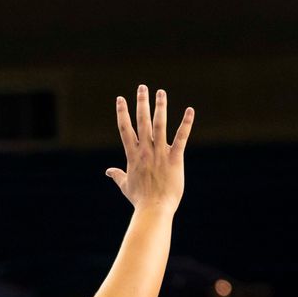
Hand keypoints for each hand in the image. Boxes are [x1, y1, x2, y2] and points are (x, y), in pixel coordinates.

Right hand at [106, 85, 193, 211]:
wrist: (154, 208)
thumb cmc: (139, 199)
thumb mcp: (125, 185)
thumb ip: (117, 175)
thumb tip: (108, 171)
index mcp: (132, 155)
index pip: (125, 129)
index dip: (122, 112)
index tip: (120, 99)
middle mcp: (145, 151)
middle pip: (141, 122)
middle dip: (141, 103)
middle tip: (142, 87)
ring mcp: (160, 153)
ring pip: (159, 125)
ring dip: (160, 107)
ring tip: (160, 92)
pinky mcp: (175, 158)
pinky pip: (181, 138)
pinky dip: (186, 123)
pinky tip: (189, 110)